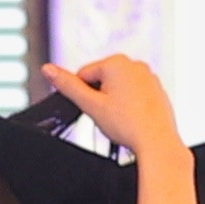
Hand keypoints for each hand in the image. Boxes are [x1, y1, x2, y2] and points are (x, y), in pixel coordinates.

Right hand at [42, 54, 183, 159]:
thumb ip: (67, 86)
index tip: (94, 109)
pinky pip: (134, 94)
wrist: (156, 141)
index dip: (84, 96)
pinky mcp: (156, 88)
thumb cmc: (128, 124)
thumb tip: (48, 69)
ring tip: (121, 119)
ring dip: (114, 102)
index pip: (83, 75)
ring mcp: (148, 75)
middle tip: (108, 116)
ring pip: (118, 88)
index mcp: (116, 62)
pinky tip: (132, 118)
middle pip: (101, 80)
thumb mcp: (90, 105)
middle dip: (100, 98)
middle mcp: (134, 64)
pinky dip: (130, 105)